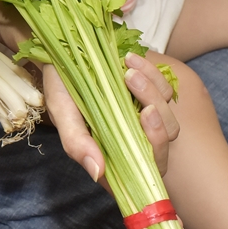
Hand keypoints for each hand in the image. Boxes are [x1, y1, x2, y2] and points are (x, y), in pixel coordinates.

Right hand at [45, 52, 178, 191]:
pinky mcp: (151, 98)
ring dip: (152, 92)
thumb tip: (97, 173)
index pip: (143, 169)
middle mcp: (131, 139)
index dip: (153, 153)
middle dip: (156, 118)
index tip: (145, 117)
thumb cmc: (59, 87)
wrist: (63, 56)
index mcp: (110, 154)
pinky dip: (152, 74)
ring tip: (127, 71)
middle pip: (162, 143)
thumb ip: (76, 142)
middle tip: (136, 93)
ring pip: (168, 117)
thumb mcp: (61, 112)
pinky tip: (129, 60)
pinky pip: (165, 90)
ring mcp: (143, 119)